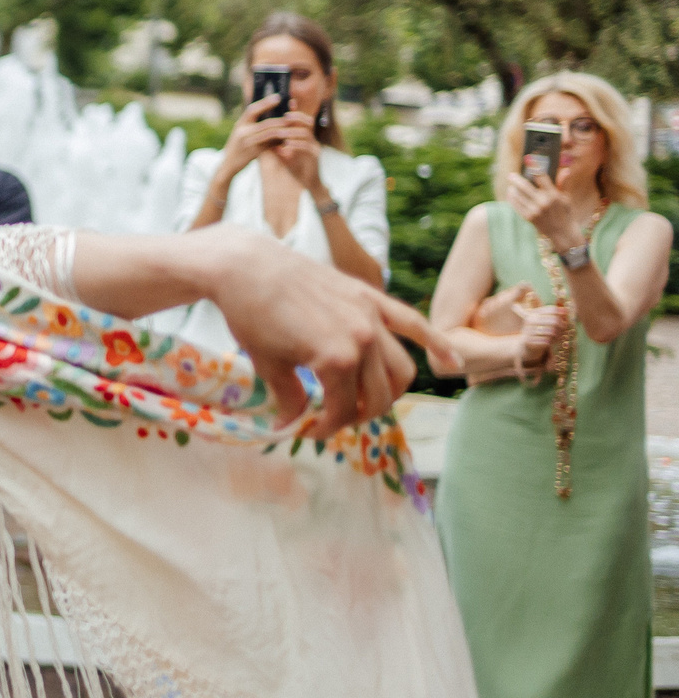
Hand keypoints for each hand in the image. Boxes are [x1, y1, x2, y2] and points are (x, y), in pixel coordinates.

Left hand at [200, 230, 452, 436]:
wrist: (246, 267)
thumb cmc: (250, 316)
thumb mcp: (269, 365)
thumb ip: (291, 399)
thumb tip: (295, 424)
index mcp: (338, 360)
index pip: (344, 410)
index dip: (326, 427)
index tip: (308, 431)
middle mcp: (363, 339)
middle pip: (378, 396)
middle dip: (356, 415)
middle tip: (333, 419)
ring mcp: (371, 316)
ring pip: (400, 369)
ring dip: (388, 392)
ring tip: (367, 401)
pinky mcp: (369, 298)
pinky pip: (413, 323)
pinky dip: (436, 344)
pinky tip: (452, 362)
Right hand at [216, 93, 293, 179]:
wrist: (228, 164)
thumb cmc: (237, 145)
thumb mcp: (241, 131)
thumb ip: (251, 123)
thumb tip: (268, 109)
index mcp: (240, 124)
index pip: (252, 110)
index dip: (265, 103)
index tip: (278, 97)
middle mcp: (242, 132)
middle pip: (265, 123)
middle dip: (280, 120)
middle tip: (292, 116)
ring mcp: (248, 143)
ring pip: (270, 134)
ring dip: (282, 130)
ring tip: (291, 127)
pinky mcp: (254, 153)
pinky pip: (270, 145)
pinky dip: (279, 141)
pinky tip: (286, 139)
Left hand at [269, 111, 322, 192]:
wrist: (309, 184)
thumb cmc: (298, 170)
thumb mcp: (286, 158)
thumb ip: (279, 149)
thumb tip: (268, 142)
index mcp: (306, 139)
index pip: (302, 122)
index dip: (296, 112)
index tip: (287, 104)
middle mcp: (312, 140)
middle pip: (307, 123)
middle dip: (297, 118)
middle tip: (285, 117)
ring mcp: (315, 148)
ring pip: (306, 134)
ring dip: (292, 132)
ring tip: (281, 133)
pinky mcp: (315, 157)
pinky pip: (306, 147)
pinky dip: (296, 145)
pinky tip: (286, 145)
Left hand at [502, 170, 584, 253]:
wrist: (563, 233)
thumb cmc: (565, 213)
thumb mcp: (566, 198)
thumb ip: (563, 184)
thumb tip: (565, 170)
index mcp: (554, 195)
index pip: (542, 177)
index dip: (535, 167)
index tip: (528, 159)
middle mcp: (543, 202)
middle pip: (525, 186)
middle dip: (516, 179)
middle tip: (511, 175)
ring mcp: (535, 210)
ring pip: (518, 196)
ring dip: (513, 189)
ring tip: (511, 185)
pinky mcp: (528, 217)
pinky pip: (516, 205)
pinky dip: (512, 198)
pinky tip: (511, 194)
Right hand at [515, 303, 568, 373]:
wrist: (526, 345)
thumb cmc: (539, 331)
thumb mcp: (545, 321)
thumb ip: (555, 315)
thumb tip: (566, 310)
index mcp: (534, 314)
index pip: (552, 310)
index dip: (561, 313)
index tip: (565, 318)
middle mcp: (530, 321)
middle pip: (554, 320)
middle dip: (562, 326)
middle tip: (564, 330)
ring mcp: (529, 331)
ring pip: (552, 332)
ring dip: (558, 335)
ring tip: (559, 336)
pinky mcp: (529, 341)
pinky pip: (547, 341)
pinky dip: (552, 342)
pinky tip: (553, 342)